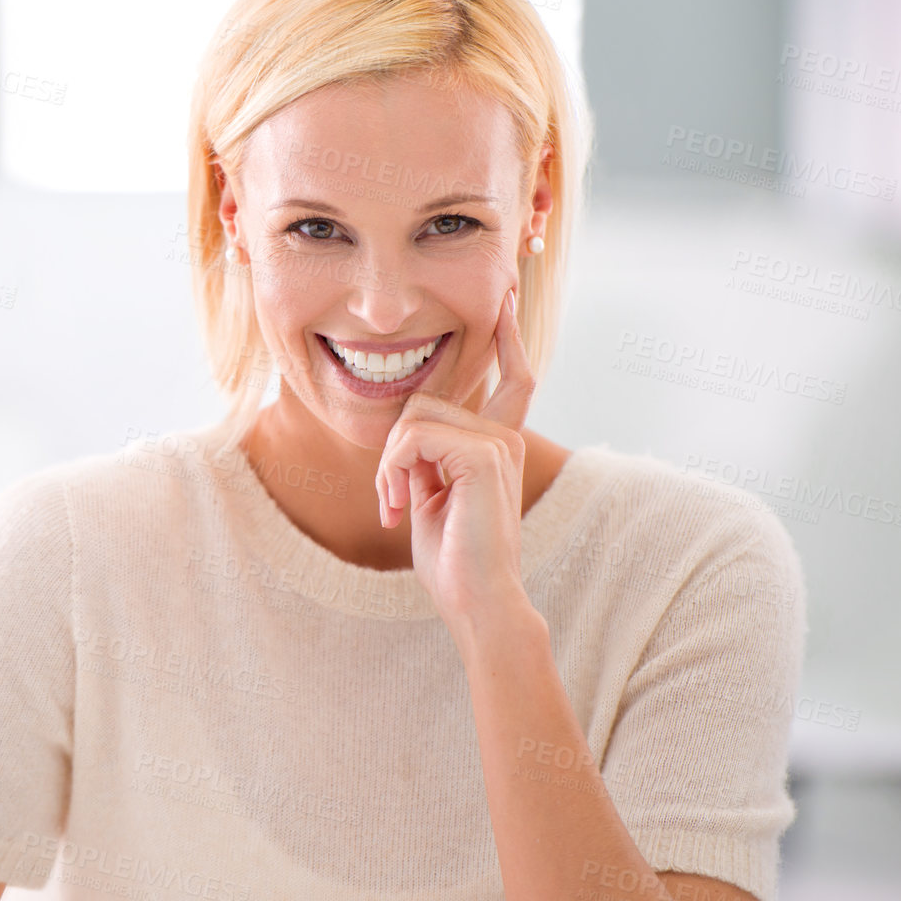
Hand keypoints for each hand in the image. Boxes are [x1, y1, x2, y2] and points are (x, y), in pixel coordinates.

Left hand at [374, 288, 535, 629]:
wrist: (477, 600)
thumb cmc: (453, 561)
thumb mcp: (432, 497)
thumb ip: (427, 459)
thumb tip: (409, 434)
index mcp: (498, 444)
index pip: (512, 378)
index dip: (507, 338)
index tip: (506, 300)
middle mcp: (504, 437)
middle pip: (426, 402)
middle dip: (393, 450)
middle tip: (392, 502)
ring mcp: (498, 443)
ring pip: (414, 418)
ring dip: (389, 466)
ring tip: (396, 507)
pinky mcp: (484, 455)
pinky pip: (413, 438)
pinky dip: (392, 472)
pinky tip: (399, 506)